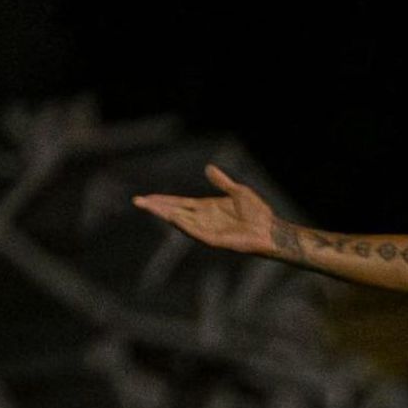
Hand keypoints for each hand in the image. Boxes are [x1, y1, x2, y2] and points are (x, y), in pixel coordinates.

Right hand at [132, 164, 277, 255]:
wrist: (269, 229)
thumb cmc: (257, 212)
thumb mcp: (237, 191)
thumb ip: (221, 182)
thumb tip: (208, 168)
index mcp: (207, 208)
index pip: (180, 203)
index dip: (163, 200)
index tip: (146, 198)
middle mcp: (204, 219)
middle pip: (175, 211)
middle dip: (157, 207)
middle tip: (138, 201)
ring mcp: (208, 230)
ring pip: (181, 221)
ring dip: (166, 214)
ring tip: (150, 206)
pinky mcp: (214, 239)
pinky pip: (195, 231)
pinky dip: (184, 225)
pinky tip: (173, 217)